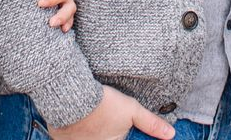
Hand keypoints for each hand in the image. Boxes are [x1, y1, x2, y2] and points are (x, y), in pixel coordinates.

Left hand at [30, 0, 75, 31]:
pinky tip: (58, 32)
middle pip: (69, 4)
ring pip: (68, 11)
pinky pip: (59, 14)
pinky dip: (62, 22)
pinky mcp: (50, 2)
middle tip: (50, 24)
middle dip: (63, 15)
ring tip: (59, 30)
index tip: (39, 4)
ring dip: (65, 21)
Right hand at [47, 87, 174, 139]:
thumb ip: (150, 124)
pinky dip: (76, 131)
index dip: (119, 136)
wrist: (72, 95)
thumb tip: (171, 135)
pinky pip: (72, 136)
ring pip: (88, 137)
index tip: (117, 128)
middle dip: (105, 132)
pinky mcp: (59, 139)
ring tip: (93, 118)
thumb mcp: (131, 110)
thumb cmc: (104, 103)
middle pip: (104, 138)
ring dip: (92, 132)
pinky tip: (79, 119)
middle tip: (104, 118)